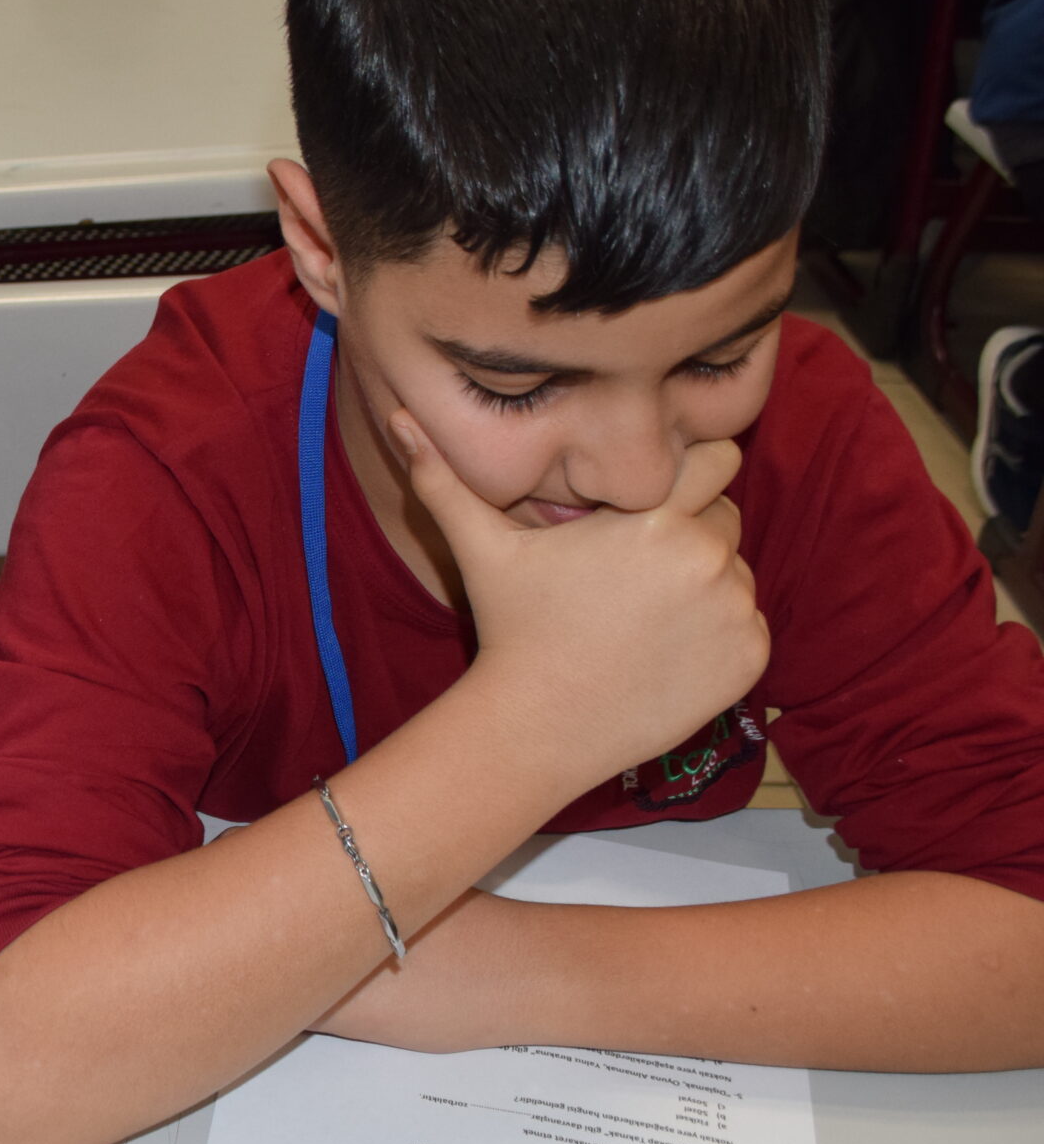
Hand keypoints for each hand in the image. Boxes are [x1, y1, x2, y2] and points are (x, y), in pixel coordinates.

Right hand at [394, 413, 769, 791]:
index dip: (686, 480)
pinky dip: (716, 638)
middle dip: (689, 535)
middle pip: (726, 518)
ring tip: (641, 620)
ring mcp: (734, 610)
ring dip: (702, 587)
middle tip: (631, 577)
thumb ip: (445, 477)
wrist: (539, 727)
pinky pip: (747, 626)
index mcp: (656, 518)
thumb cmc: (511, 630)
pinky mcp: (748, 656)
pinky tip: (661, 655)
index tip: (647, 511)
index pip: (716, 460)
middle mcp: (707, 558)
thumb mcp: (482, 548)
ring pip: (736, 574)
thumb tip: (394, 415)